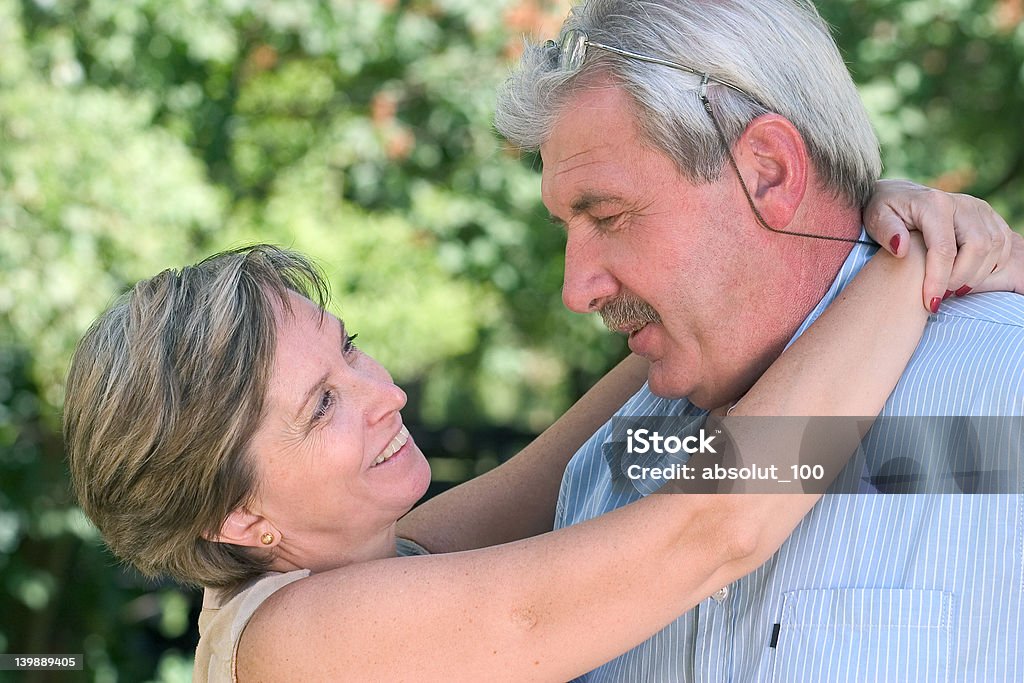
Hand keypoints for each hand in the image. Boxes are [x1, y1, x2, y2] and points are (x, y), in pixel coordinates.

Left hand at [863, 179, 1013, 310]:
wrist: (901, 196)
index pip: (945, 249)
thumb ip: (886, 231)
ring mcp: (980, 209)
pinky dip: (988, 267)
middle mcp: (963, 204)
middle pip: (978, 248)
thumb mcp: (876, 217)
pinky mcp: (990, 217)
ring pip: (994, 249)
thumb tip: (901, 248)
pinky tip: (966, 277)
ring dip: (975, 276)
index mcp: (934, 204)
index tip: (929, 302)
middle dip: (960, 279)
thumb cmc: (885, 210)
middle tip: (940, 295)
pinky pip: (1002, 246)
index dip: (939, 279)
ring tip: (950, 289)